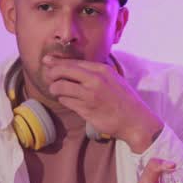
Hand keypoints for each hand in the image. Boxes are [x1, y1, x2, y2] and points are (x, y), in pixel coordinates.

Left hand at [43, 57, 163, 151]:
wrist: (135, 120)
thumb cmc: (124, 100)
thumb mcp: (113, 79)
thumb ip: (95, 72)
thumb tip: (73, 66)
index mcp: (102, 70)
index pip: (73, 62)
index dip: (57, 62)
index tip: (47, 62)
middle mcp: (95, 80)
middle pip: (62, 71)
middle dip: (51, 74)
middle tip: (49, 78)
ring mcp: (89, 95)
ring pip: (60, 87)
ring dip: (55, 89)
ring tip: (57, 91)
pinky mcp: (86, 110)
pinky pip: (66, 101)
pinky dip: (63, 100)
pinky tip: (67, 100)